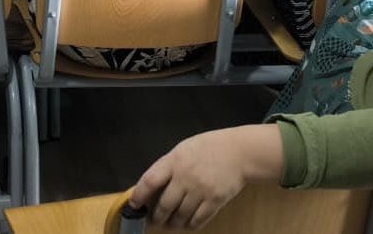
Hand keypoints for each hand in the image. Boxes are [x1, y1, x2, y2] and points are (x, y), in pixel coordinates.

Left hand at [130, 126, 282, 229]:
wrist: (239, 152)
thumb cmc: (209, 147)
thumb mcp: (183, 149)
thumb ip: (168, 166)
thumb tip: (153, 184)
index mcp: (174, 161)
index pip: (150, 181)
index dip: (139, 195)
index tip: (133, 205)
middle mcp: (185, 177)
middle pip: (165, 204)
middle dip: (157, 216)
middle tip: (153, 220)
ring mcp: (201, 190)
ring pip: (180, 215)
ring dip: (173, 223)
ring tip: (170, 224)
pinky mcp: (215, 201)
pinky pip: (198, 220)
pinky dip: (190, 225)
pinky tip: (187, 224)